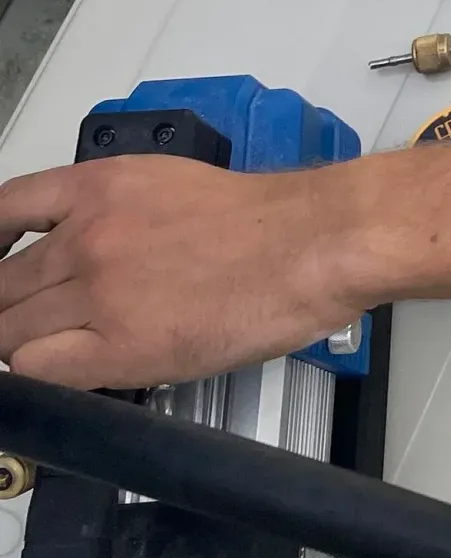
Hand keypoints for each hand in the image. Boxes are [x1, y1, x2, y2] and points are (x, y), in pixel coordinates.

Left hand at [0, 154, 351, 389]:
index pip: (6, 209)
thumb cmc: (268, 221)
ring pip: (9, 330)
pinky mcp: (118, 347)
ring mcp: (98, 291)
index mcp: (101, 186)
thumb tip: (82, 249)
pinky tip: (74, 367)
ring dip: (22, 343)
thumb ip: (113, 213)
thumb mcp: (170, 187)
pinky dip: (43, 372)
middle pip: (0, 283)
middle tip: (33, 320)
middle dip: (8, 306)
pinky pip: (39, 368)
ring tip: (62, 347)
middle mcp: (88, 234)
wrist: (313, 244)